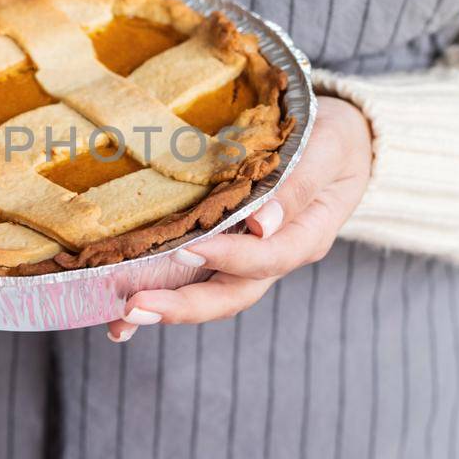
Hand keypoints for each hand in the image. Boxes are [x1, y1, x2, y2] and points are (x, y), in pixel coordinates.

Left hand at [107, 96, 372, 340]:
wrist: (338, 140)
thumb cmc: (332, 139)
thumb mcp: (326, 150)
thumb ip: (298, 186)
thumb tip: (261, 226)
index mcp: (305, 236)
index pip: (267, 260)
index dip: (229, 258)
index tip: (189, 249)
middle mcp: (274, 257)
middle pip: (231, 294)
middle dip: (182, 306)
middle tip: (136, 307)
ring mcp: (247, 259)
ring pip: (209, 294)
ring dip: (165, 308)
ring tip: (120, 319)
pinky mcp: (224, 251)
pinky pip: (194, 279)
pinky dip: (160, 295)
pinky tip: (120, 311)